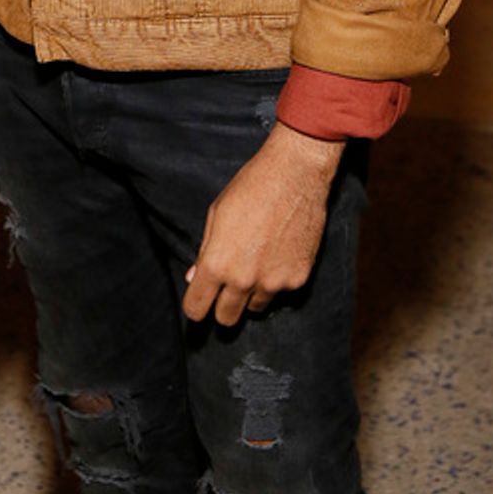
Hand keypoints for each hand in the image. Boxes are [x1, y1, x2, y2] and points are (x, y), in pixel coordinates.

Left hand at [182, 122, 343, 327]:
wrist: (295, 175)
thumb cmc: (250, 188)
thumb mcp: (217, 215)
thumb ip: (204, 251)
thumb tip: (194, 277)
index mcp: (218, 263)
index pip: (197, 308)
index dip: (195, 307)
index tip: (198, 303)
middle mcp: (244, 280)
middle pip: (226, 318)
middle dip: (222, 307)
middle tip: (226, 288)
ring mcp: (274, 283)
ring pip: (255, 307)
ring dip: (251, 294)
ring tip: (256, 261)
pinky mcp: (298, 280)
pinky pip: (281, 293)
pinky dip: (277, 280)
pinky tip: (278, 253)